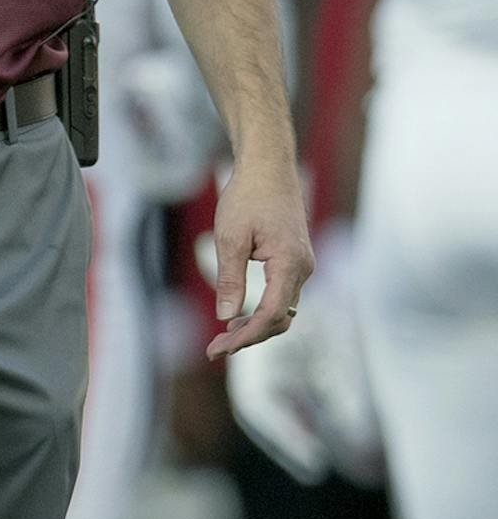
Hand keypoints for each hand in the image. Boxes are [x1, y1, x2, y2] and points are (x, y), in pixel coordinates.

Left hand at [205, 148, 313, 359]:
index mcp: (289, 263)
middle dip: (249, 338)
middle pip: (280, 319)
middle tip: (215, 349)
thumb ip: (230, 278)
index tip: (220, 349)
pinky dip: (262, 312)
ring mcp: (302, 266)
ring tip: (223, 338)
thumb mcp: (230, 237)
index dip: (246, 336)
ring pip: (282, 310)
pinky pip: (282, 297)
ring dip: (256, 328)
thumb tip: (227, 316)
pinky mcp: (295, 262)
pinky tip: (239, 318)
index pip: (271, 313)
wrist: (268, 169)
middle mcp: (303, 268)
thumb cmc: (248, 197)